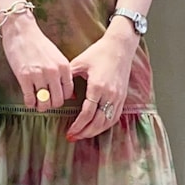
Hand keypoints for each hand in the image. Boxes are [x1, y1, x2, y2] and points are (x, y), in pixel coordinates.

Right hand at [0, 12, 74, 110]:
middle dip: (52, 105)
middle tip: (46, 103)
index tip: (56, 98)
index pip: (68, 93)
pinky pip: (30, 99)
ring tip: (37, 104)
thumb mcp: (56, 56)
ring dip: (40, 106)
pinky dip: (29, 103)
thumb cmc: (38, 42)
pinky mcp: (24, 77)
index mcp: (64, 67)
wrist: (21, 30)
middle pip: (57, 101)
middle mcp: (53, 72)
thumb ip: (62, 72)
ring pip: (44, 102)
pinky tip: (28, 101)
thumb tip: (65, 90)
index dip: (62, 98)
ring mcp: (39, 75)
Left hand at [67, 25, 137, 140]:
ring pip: (107, 122)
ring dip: (94, 131)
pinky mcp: (122, 97)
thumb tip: (62, 96)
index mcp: (97, 87)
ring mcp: (118, 97)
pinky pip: (114, 117)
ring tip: (82, 135)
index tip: (68, 132)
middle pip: (97, 122)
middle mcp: (110, 94)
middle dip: (84, 133)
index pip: (87, 114)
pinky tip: (96, 128)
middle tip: (73, 138)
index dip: (77, 126)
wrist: (119, 47)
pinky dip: (105, 125)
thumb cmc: (98, 53)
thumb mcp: (79, 62)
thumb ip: (68, 79)